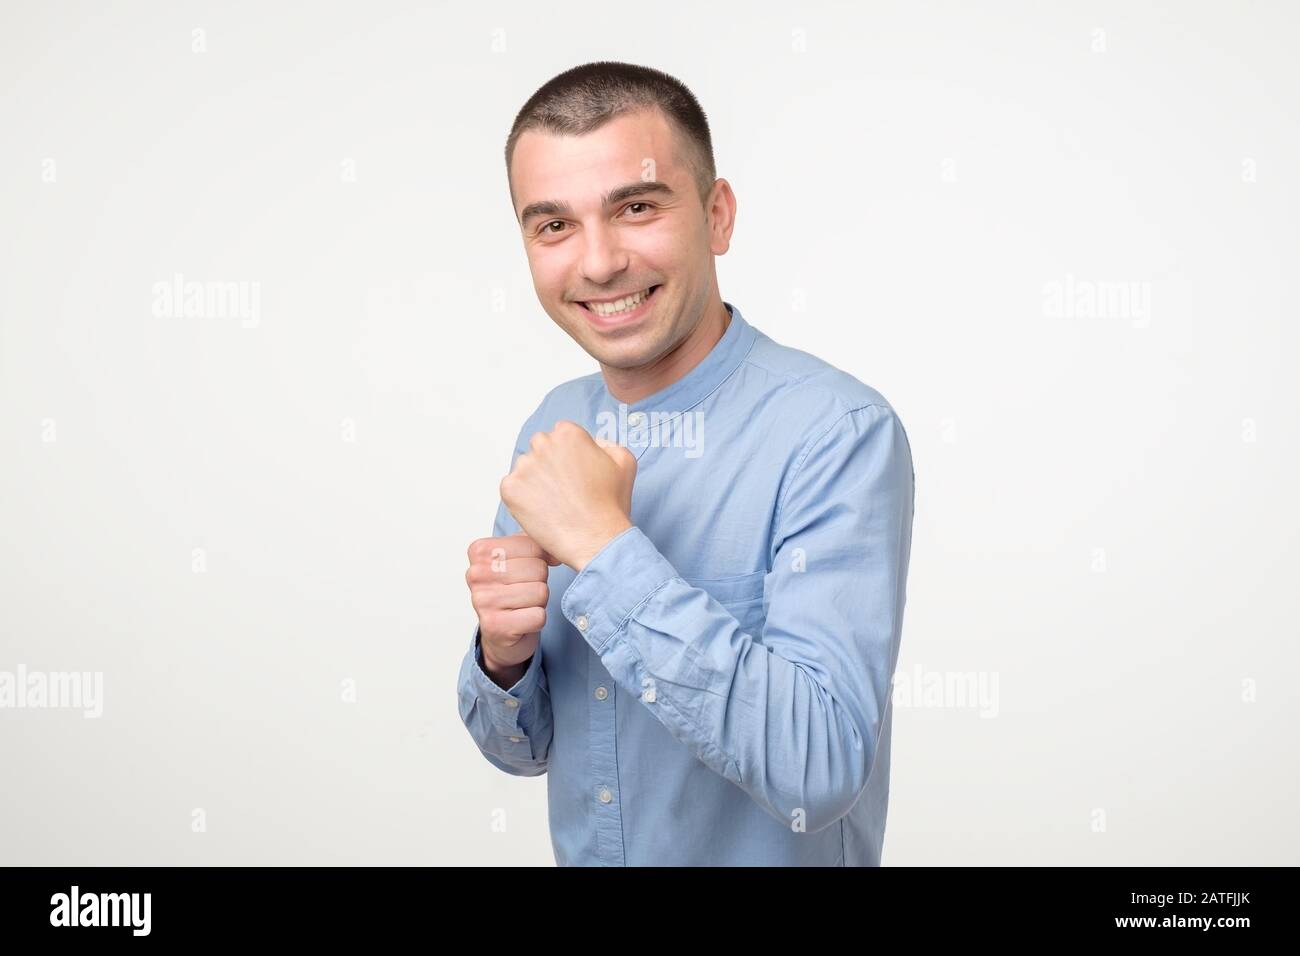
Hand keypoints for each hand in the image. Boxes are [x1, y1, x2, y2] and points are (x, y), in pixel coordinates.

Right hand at [465, 532, 558, 685]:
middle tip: (523, 592)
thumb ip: (536, 543)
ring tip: (522, 605)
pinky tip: (522, 621)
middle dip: (539, 582)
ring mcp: (483, 601)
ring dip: (539, 602)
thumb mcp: (518, 557)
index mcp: (480, 551)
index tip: (524, 572)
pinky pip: (538, 616)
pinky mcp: (495, 626)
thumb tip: (557, 551)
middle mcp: (476, 574)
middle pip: (538, 569)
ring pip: (540, 592)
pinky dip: (537, 620)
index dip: (540, 560)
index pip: (533, 546)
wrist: (499, 632)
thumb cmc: (511, 590)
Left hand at [499, 420, 636, 570]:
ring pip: (525, 468)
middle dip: (549, 464)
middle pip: (540, 448)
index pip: (560, 434)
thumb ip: (607, 444)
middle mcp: (543, 444)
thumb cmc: (610, 506)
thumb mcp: (624, 462)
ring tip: (554, 503)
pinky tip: (541, 511)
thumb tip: (593, 445)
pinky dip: (522, 499)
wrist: (596, 539)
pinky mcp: (510, 489)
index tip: (573, 472)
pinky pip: (511, 489)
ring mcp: (524, 467)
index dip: (569, 455)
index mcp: (568, 434)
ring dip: (535, 481)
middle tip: (563, 489)